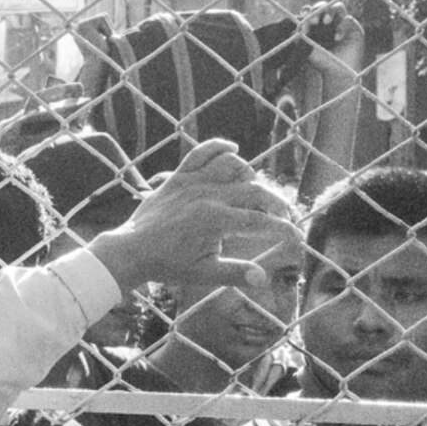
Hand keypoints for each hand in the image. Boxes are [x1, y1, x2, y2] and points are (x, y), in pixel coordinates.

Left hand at [90, 140, 298, 297]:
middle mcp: (207, 195)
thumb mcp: (203, 274)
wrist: (131, 251)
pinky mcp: (179, 176)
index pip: (260, 221)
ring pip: (232, 165)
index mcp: (216, 220)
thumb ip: (235, 274)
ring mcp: (192, 182)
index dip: (282, 229)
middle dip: (274, 203)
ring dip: (249, 176)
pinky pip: (201, 152)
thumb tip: (264, 278)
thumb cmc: (167, 265)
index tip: (296, 236)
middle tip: (282, 216)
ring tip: (254, 194)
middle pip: (254, 190)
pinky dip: (219, 147)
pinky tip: (234, 151)